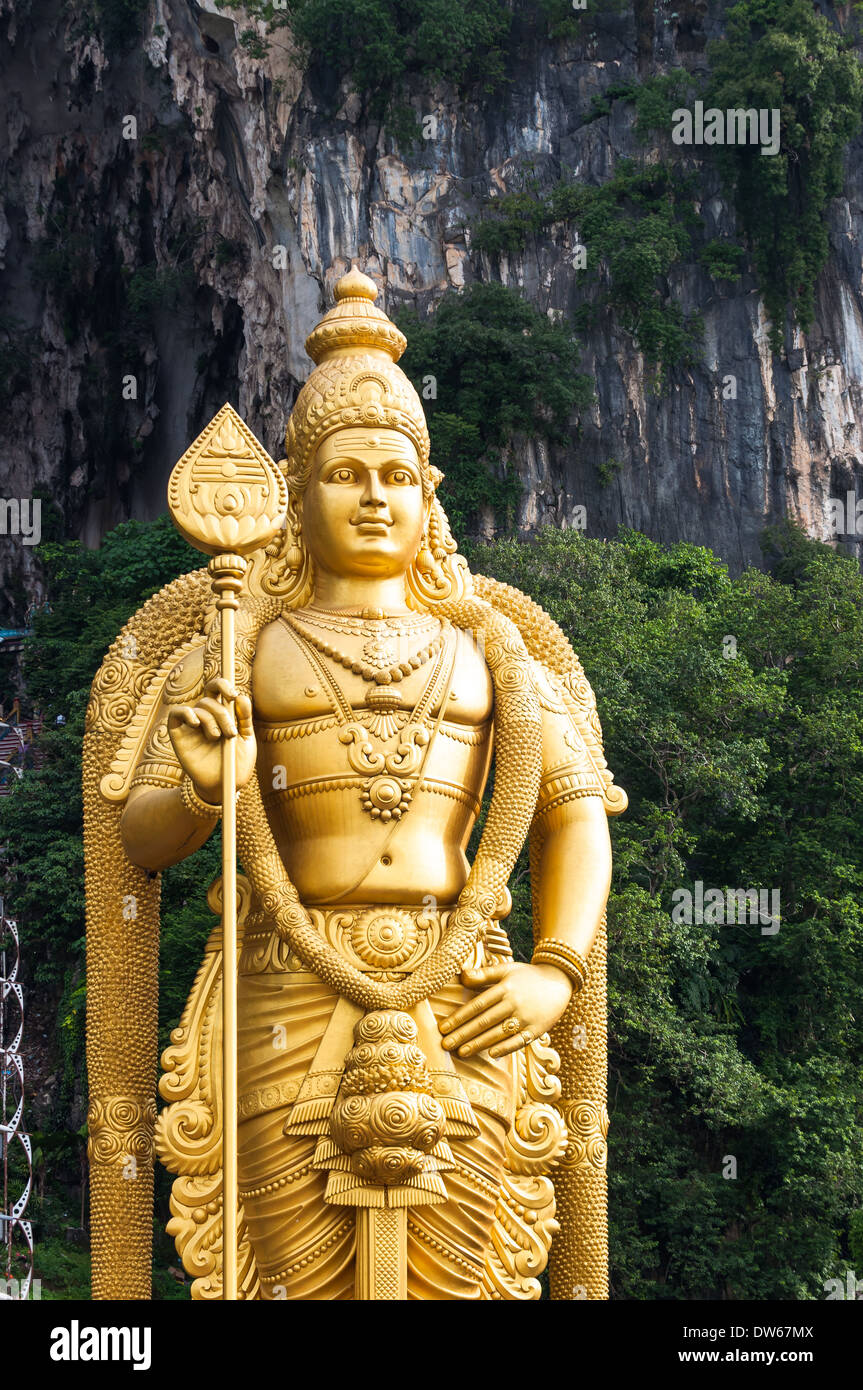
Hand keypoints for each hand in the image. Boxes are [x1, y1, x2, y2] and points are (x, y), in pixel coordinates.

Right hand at [167, 678, 255, 802]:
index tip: (233, 694)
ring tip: (218, 738)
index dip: (223, 685)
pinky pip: (176, 714)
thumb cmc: (236, 763)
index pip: (217, 690)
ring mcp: (191, 726)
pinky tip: (196, 723)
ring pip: (198, 708)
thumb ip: (244, 717)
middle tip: (231, 733)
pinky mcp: (178, 736)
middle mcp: (205, 717)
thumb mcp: (246, 739)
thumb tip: (241, 696)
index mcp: (222, 714)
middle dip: (223, 713)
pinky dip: (186, 713)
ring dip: (211, 720)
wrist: (225, 786)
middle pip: (209, 699)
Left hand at [438, 961, 572, 1058]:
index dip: (459, 1017)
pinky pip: (519, 1041)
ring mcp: (526, 1017)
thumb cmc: (528, 976)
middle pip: (484, 1021)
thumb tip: (461, 975)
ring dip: (479, 1044)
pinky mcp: (537, 1029)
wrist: (560, 981)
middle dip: (463, 1034)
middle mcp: (514, 1003)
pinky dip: (505, 1048)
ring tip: (462, 1052)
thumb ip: (484, 974)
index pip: (477, 1005)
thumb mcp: (506, 969)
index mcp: (504, 988)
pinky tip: (491, 1054)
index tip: (443, 1028)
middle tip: (445, 1044)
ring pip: (498, 1033)